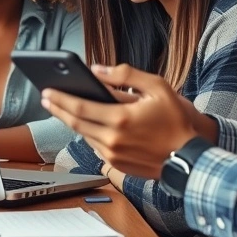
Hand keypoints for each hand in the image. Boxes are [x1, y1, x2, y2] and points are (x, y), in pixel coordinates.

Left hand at [41, 64, 209, 179]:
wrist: (190, 158)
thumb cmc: (177, 120)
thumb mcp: (158, 87)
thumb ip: (126, 75)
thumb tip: (97, 70)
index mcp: (120, 119)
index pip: (78, 107)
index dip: (59, 98)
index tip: (46, 91)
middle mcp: (112, 140)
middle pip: (74, 122)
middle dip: (57, 109)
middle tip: (46, 98)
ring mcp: (113, 155)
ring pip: (84, 135)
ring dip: (72, 122)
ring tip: (63, 108)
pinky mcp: (116, 166)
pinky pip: (95, 147)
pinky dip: (88, 134)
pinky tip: (87, 124)